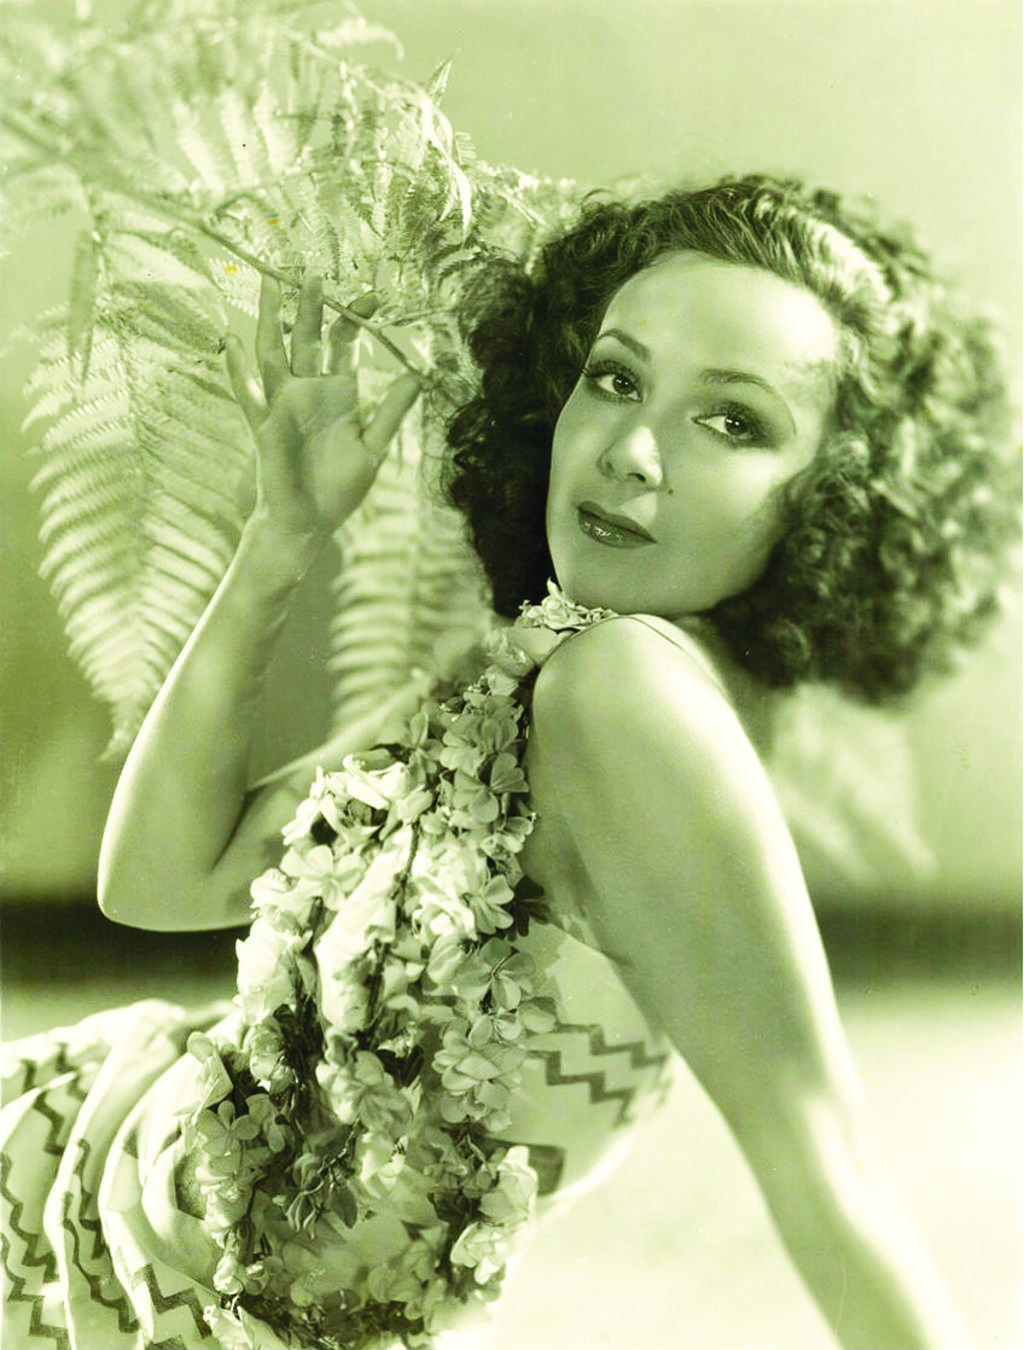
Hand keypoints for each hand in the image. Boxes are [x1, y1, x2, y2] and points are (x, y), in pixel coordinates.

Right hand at [225, 274, 420, 549]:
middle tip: (313, 271)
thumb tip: (419, 376)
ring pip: (273, 353)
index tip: (374, 295)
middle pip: (306, 339)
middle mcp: (307, 392)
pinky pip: (246, 395)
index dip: (354, 319)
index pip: (343, 344)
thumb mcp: (373, 447)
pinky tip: (227, 342)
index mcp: (335, 394)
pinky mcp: (265, 427)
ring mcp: (282, 406)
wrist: (309, 522)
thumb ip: (392, 412)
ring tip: (271, 284)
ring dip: (271, 320)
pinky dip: (235, 370)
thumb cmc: (338, 487)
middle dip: (310, 307)